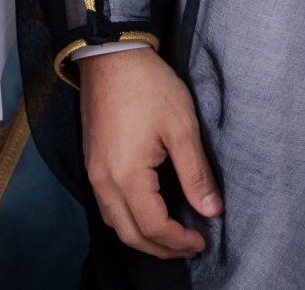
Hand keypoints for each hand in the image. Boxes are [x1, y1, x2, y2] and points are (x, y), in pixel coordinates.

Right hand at [78, 47, 219, 258]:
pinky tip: (148, 213)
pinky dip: (128, 219)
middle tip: (190, 248)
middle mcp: (103, 182)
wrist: (111, 57)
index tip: (203, 241)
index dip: (178, 240)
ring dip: (143, 236)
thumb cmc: (149, 86)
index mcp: (126, 176)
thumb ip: (195, 173)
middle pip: (129, 234)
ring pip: (115, 223)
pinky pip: (107, 206)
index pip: (153, 226)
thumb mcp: (182, 127)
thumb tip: (211, 210)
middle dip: (160, 248)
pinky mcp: (92, 163)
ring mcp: (94, 173)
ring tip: (172, 236)